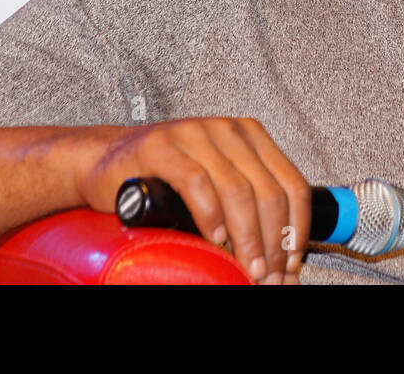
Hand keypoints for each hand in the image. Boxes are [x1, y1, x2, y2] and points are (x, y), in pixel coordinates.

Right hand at [75, 117, 310, 284]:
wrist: (106, 161)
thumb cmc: (165, 178)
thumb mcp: (217, 184)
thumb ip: (247, 209)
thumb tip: (279, 259)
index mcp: (251, 136)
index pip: (291, 183)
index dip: (296, 228)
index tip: (292, 261)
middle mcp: (228, 130)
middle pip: (268, 191)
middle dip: (272, 241)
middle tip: (267, 273)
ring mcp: (195, 134)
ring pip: (237, 189)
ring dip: (246, 237)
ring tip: (246, 266)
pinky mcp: (162, 147)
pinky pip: (197, 182)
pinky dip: (210, 216)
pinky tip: (214, 239)